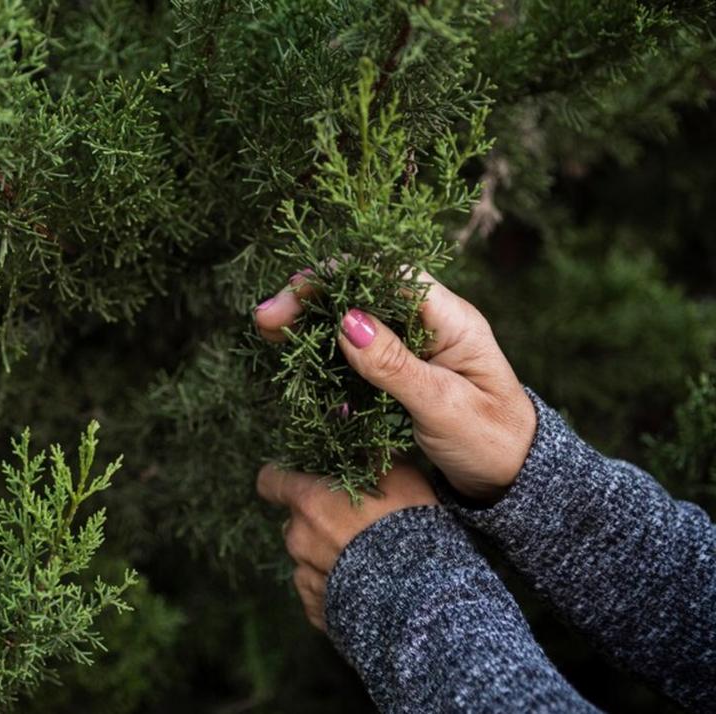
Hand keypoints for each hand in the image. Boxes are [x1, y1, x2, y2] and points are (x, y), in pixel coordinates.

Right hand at [255, 270, 535, 502]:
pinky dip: (323, 355)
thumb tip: (347, 320)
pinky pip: (354, 353)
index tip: (293, 296)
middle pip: (361, 291)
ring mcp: (412, 346)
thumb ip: (395, 365)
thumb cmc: (491, 442)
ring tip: (268, 335)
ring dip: (309, 325)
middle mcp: (428, 323)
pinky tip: (297, 367)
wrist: (513, 481)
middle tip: (264, 321)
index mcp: (449, 318)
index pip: (386, 272)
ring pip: (352, 320)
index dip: (336, 276)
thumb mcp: (442, 406)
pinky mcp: (398, 371)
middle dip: (310, 299)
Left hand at [257, 460, 436, 630]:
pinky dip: (335, 587)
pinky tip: (364, 586)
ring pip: (307, 556)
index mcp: (309, 502)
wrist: (420, 596)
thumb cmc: (408, 527)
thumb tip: (360, 446)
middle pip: (295, 521)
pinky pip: (318, 591)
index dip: (281, 477)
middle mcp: (298, 538)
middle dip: (317, 519)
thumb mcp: (399, 476)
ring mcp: (305, 576)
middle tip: (355, 524)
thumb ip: (369, 458)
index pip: (271, 481)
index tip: (299, 478)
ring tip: (367, 560)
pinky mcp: (316, 609)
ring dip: (328, 554)